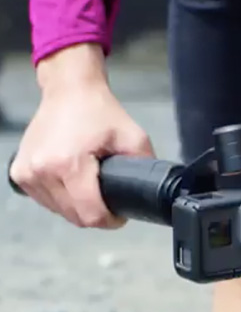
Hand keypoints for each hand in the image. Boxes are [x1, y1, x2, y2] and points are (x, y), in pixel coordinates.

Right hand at [10, 44, 153, 228]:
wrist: (69, 91)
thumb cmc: (100, 112)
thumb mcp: (134, 138)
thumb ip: (144, 166)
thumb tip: (150, 192)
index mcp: (69, 164)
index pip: (90, 215)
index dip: (110, 221)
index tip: (120, 213)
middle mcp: (42, 171)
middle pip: (75, 217)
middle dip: (97, 214)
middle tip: (109, 198)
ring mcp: (27, 173)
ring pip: (60, 212)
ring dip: (78, 207)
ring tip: (91, 186)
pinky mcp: (19, 173)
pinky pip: (46, 201)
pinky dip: (62, 199)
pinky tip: (73, 183)